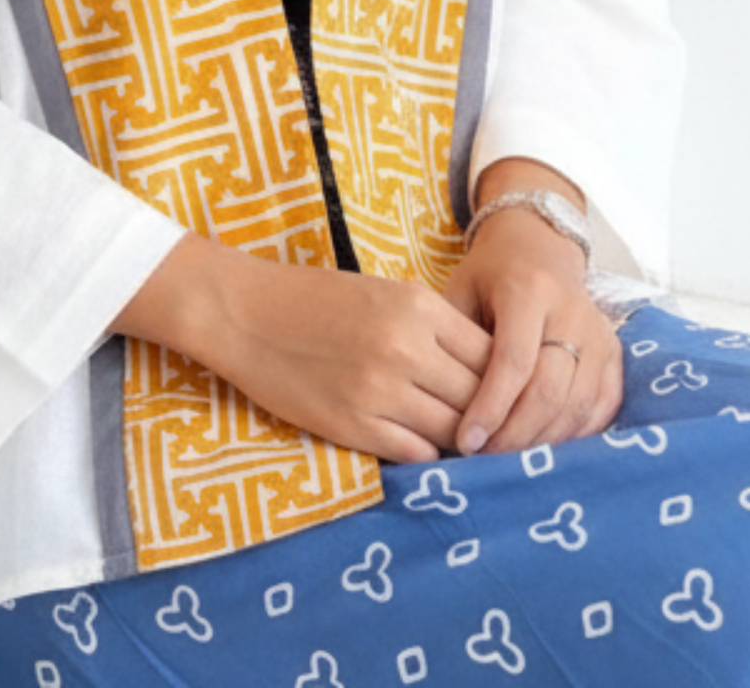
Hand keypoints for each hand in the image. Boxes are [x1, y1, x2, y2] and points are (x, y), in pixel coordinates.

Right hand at [113, 237, 493, 462]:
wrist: (246, 313)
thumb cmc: (315, 299)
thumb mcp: (384, 294)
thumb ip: (432, 327)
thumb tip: (481, 370)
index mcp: (418, 307)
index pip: (491, 354)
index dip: (503, 379)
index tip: (504, 394)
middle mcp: (407, 349)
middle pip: (478, 397)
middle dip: (490, 416)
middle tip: (496, 430)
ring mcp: (381, 391)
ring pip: (452, 431)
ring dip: (462, 441)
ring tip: (465, 446)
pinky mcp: (353, 426)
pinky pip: (415, 453)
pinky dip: (426, 455)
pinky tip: (422, 449)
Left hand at [440, 205, 623, 453]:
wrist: (539, 245)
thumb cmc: (490, 275)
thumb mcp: (461, 291)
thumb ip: (454, 342)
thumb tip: (441, 409)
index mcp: (528, 290)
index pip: (514, 361)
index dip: (491, 407)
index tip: (466, 442)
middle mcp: (572, 311)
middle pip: (549, 389)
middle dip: (515, 434)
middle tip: (485, 459)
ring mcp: (599, 334)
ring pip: (577, 405)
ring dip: (542, 442)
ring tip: (508, 460)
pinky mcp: (614, 354)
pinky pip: (601, 407)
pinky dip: (574, 435)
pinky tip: (544, 447)